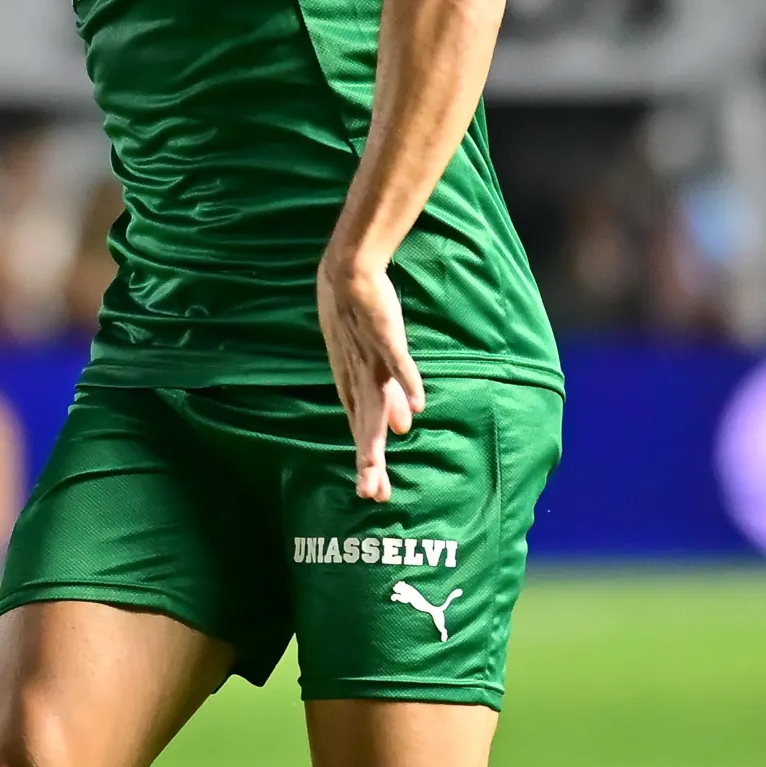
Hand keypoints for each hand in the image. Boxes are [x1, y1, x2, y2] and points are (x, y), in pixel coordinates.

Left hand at [317, 250, 425, 503]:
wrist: (347, 273)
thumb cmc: (356, 318)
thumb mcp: (367, 364)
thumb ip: (385, 396)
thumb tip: (402, 428)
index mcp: (351, 384)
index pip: (360, 430)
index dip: (367, 461)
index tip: (372, 493)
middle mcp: (357, 376)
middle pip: (364, 424)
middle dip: (368, 460)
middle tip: (371, 493)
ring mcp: (370, 358)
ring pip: (375, 402)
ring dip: (376, 434)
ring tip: (378, 466)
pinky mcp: (384, 336)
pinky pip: (397, 362)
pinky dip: (406, 382)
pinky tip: (418, 406)